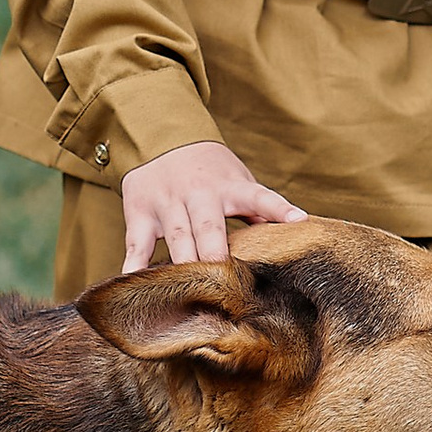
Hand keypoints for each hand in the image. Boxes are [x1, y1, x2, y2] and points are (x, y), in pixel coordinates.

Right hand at [119, 139, 304, 272]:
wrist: (162, 138)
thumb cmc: (210, 171)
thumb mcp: (238, 181)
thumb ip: (258, 210)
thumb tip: (291, 235)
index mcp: (230, 187)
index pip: (259, 196)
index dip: (278, 208)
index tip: (298, 221)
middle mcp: (199, 194)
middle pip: (209, 227)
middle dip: (215, 254)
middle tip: (226, 285)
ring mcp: (168, 203)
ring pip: (177, 237)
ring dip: (183, 264)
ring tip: (190, 293)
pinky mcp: (141, 212)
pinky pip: (137, 243)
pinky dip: (135, 265)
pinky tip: (134, 284)